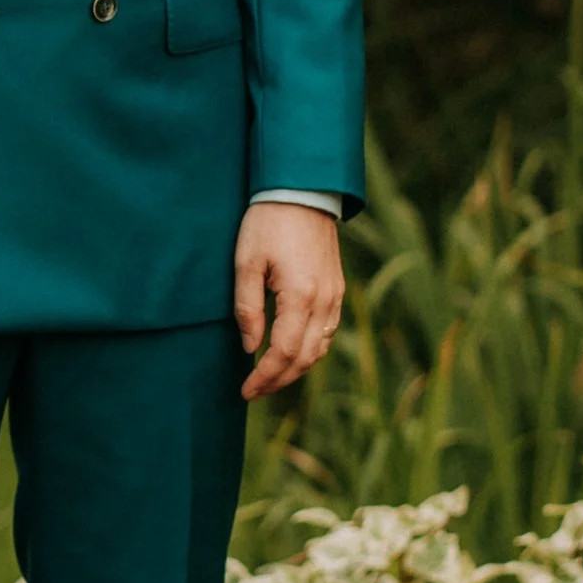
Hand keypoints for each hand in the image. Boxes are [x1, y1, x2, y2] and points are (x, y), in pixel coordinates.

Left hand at [234, 200, 344, 398]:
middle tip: (254, 391)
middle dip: (279, 380)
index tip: (245, 390)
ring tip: (269, 377)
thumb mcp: (246, 262)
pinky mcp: (336, 289)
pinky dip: (309, 350)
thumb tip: (249, 346)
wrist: (303, 191)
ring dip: (295, 369)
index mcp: (300, 296)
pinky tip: (290, 352)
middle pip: (305, 359)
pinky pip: (327, 332)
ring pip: (319, 349)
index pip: (283, 353)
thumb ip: (247, 308)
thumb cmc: (268, 222)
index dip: (264, 377)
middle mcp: (324, 302)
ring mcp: (334, 296)